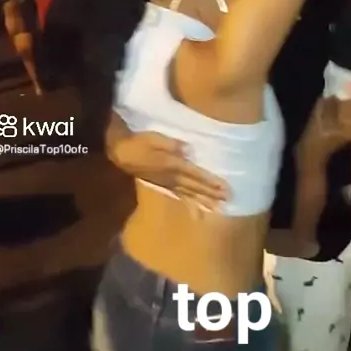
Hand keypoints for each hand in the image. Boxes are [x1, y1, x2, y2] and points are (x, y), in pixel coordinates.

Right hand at [114, 131, 228, 210]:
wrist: (122, 153)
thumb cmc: (139, 142)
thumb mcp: (153, 138)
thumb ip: (170, 144)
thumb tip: (188, 149)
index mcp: (173, 165)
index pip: (196, 175)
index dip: (211, 181)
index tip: (225, 188)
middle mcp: (173, 178)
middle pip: (196, 187)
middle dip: (213, 194)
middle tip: (229, 200)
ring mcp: (168, 184)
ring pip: (190, 194)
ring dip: (205, 201)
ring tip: (219, 209)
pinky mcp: (164, 186)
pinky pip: (180, 197)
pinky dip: (190, 205)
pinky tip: (198, 213)